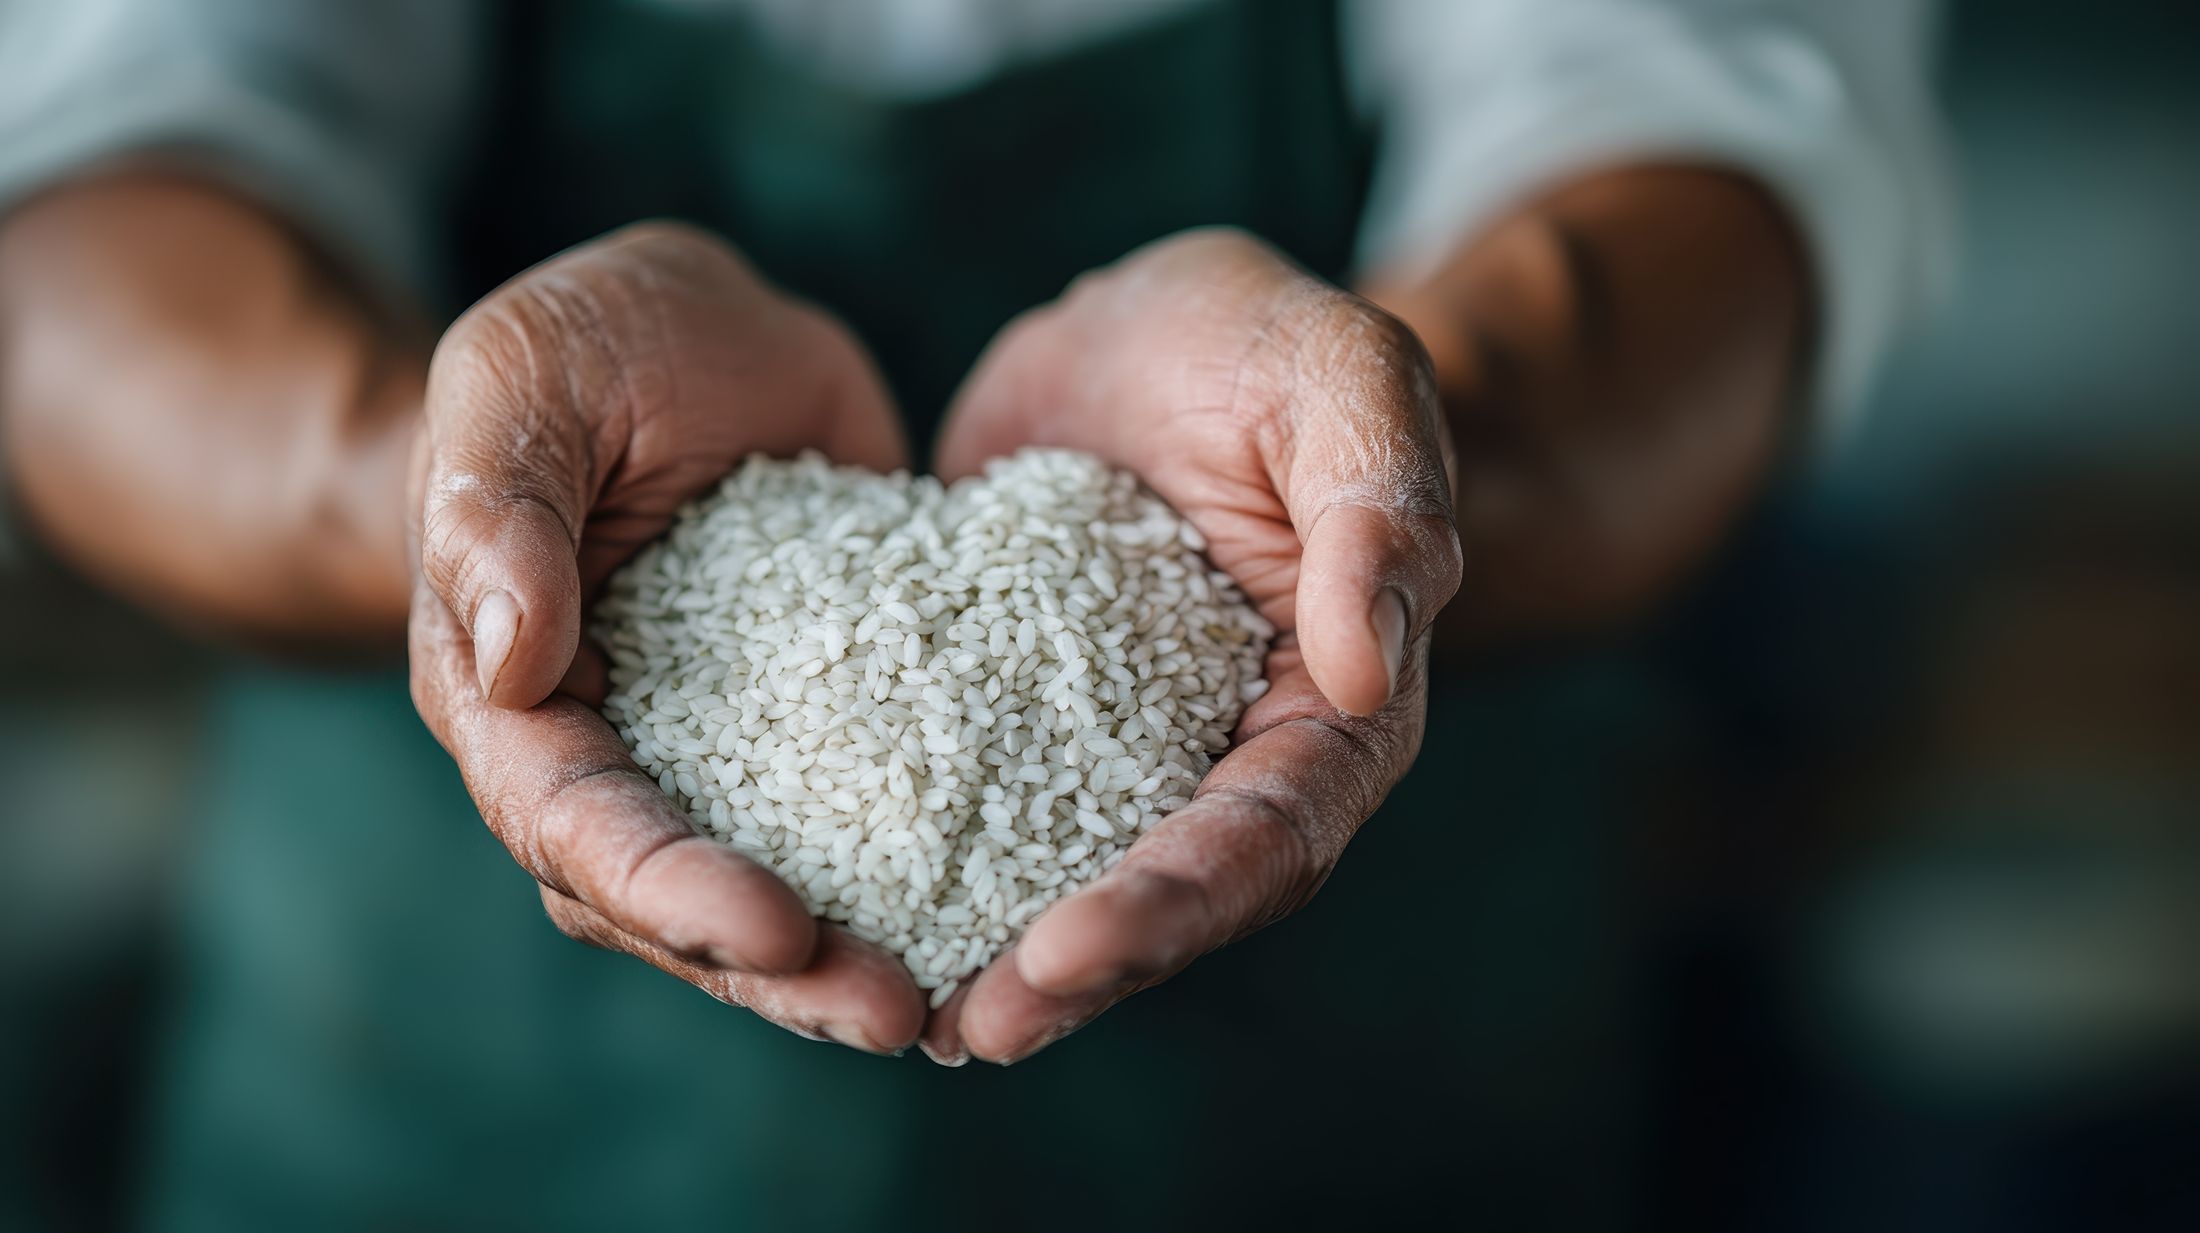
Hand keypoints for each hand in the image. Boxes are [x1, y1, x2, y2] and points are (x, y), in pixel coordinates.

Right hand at [407, 223, 926, 1053]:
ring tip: (948, 1009)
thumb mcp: (523, 378)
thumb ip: (498, 507)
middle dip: (774, 971)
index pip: (571, 821)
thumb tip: (512, 660)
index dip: (665, 887)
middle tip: (892, 1013)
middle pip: (670, 901)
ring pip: (768, 888)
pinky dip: (923, 872)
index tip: (775, 929)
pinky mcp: (828, 726)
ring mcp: (722, 752)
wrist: (699, 335)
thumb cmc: (581, 345)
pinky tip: (1012, 909)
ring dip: (846, 957)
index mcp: (510, 694)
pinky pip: (867, 815)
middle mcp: (613, 751)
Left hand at [925, 228, 1462, 1063]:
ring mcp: (1120, 756)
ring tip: (894, 1018)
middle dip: (1079, 970)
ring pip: (1071, 881)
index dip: (1179, 901)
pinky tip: (829, 913)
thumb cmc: (1274, 346)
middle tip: (972, 1027)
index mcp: (1333, 708)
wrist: (1158, 339)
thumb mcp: (1342, 374)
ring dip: (995, 959)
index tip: (1069, 949)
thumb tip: (1365, 664)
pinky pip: (975, 812)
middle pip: (1172, 897)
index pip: (1274, 832)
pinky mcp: (1015, 725)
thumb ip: (1378, 501)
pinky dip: (921, 870)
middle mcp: (1231, 760)